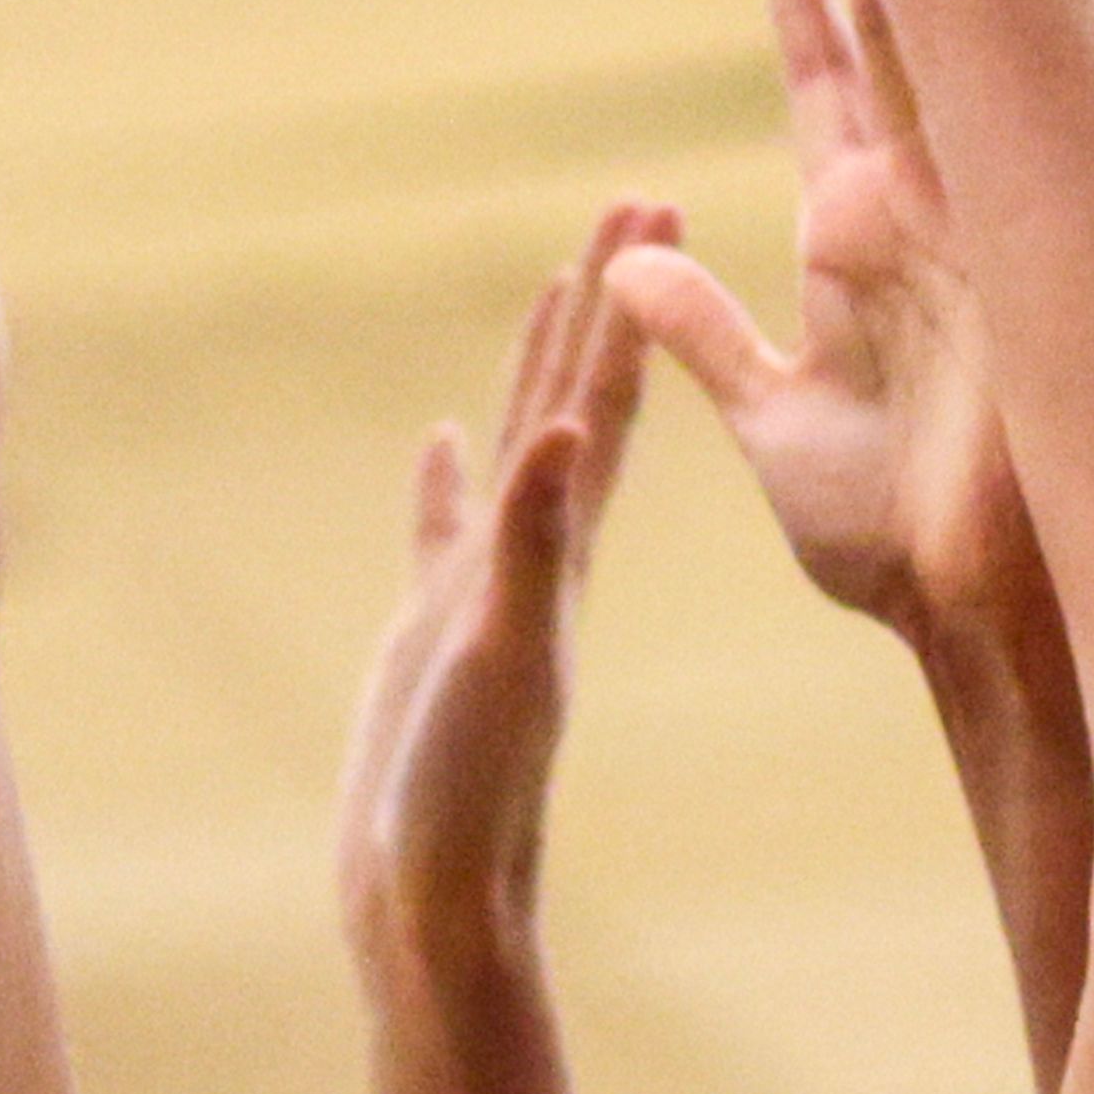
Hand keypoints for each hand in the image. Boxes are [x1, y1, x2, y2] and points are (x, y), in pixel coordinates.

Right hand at [338, 204, 658, 976]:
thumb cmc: (469, 789)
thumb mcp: (506, 653)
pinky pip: (448, 529)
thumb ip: (534, 546)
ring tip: (553, 286)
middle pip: (580, 401)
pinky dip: (451, 478)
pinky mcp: (438, 631)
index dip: (632, 303)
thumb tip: (573, 431)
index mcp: (565, 554)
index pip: (610, 400)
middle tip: (633, 198)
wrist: (435, 896)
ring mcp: (490, 590)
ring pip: (520, 452)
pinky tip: (444, 440)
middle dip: (606, 301)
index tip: (657, 201)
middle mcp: (541, 558)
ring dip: (538, 368)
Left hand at [614, 0, 1093, 659]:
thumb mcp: (770, 425)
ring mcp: (997, 220)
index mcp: (852, 234)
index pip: (818, 76)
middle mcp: (927, 206)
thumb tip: (631, 256)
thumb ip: (704, 335)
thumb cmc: (882, 546)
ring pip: (999, 47)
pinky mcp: (1057, 257)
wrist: (971, 612)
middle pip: (913, 27)